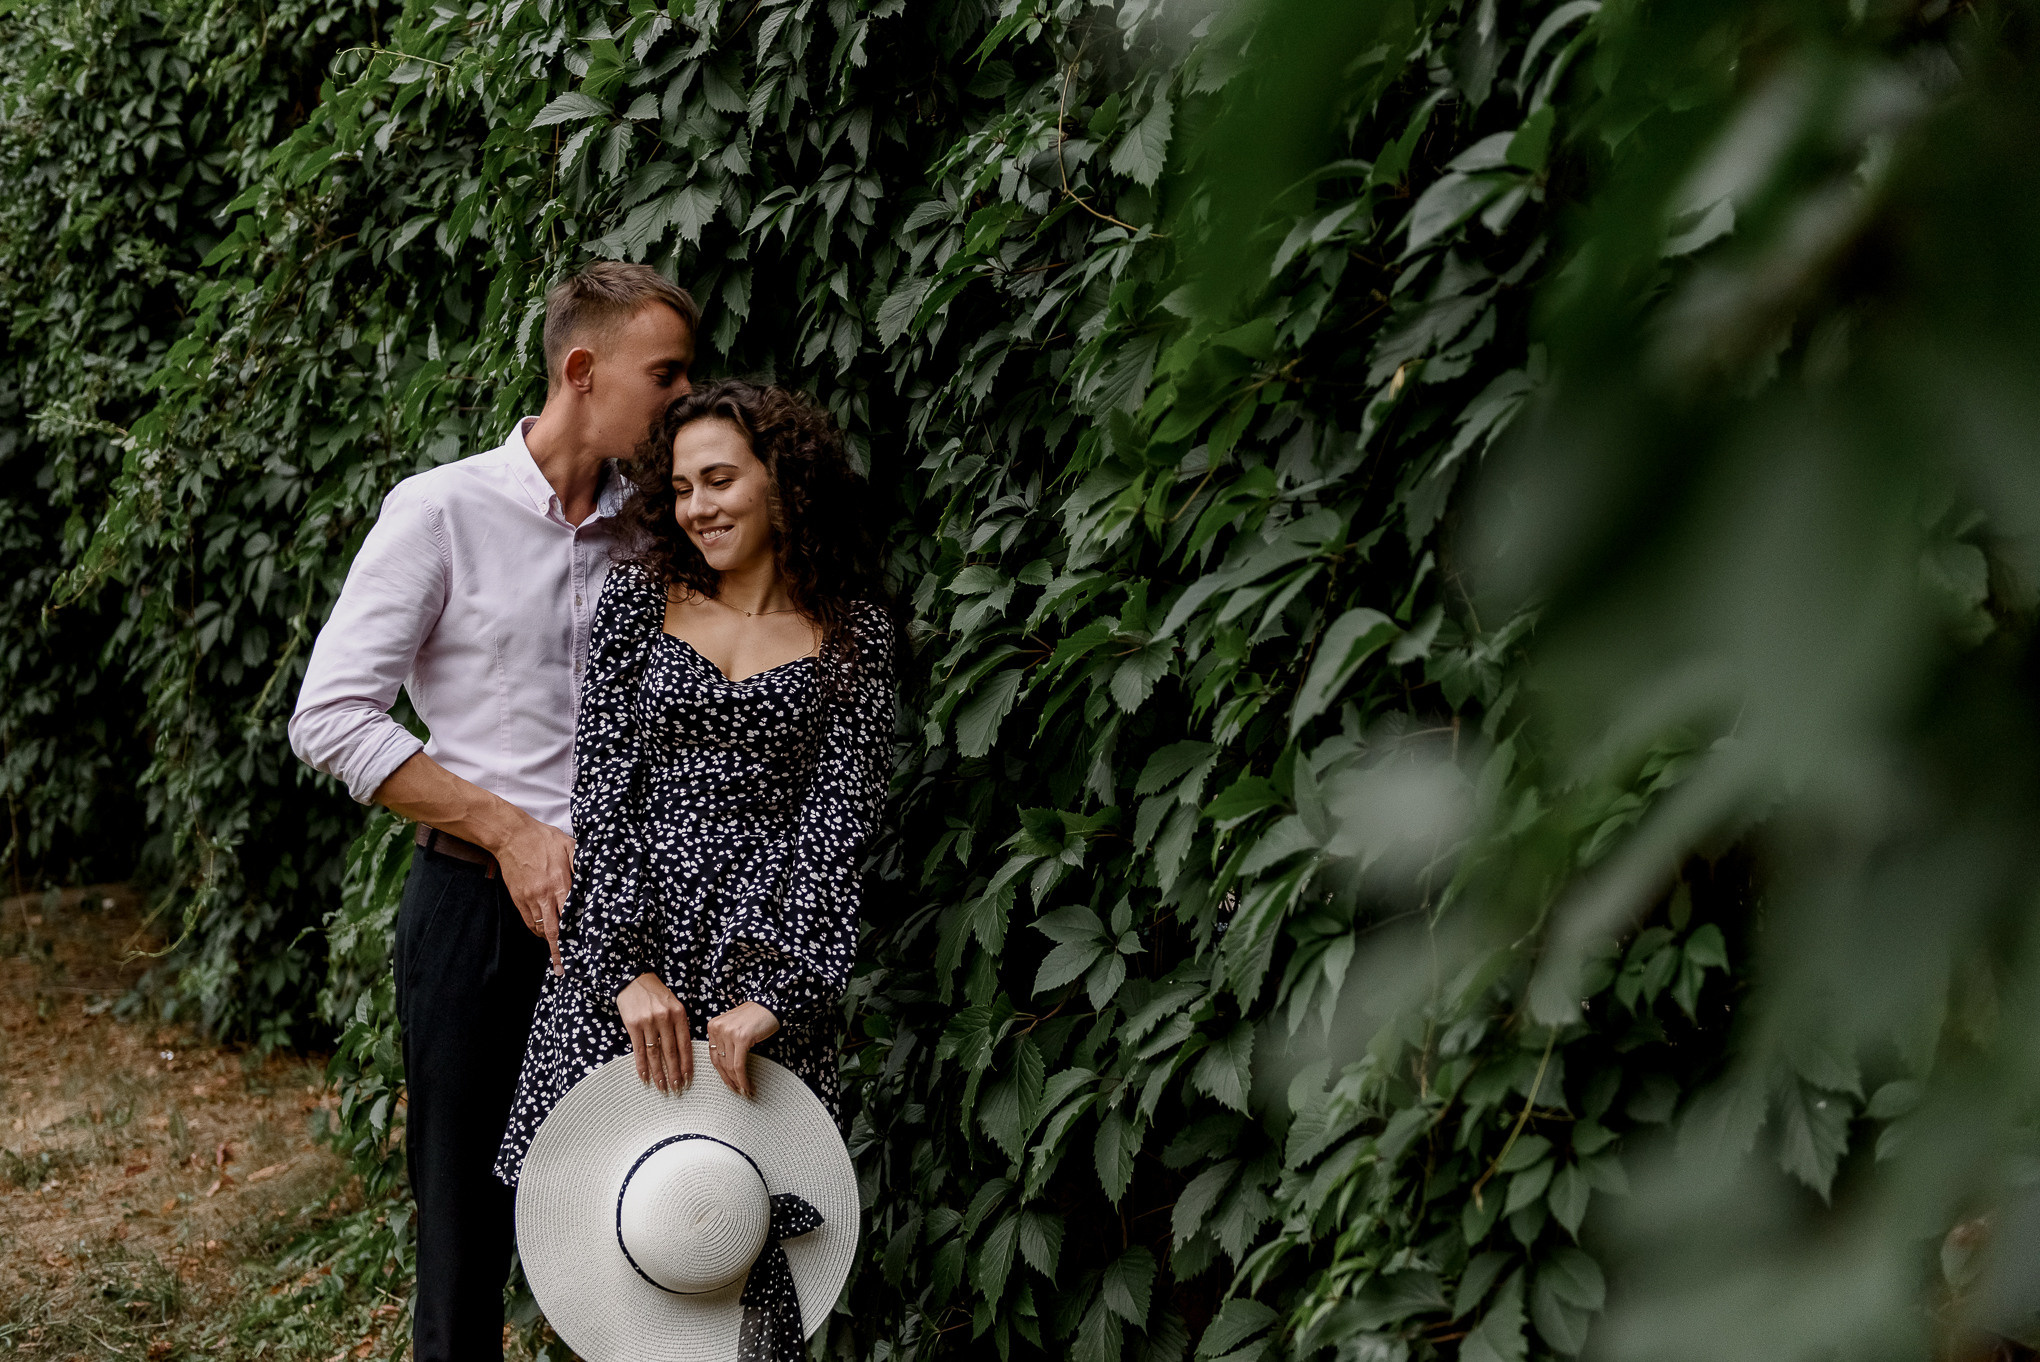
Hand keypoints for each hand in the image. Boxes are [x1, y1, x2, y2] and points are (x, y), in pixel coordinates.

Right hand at [493, 815, 572, 975]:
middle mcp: (544, 895)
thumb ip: (583, 864)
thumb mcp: (569, 846)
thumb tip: (596, 879)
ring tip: (558, 953)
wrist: (511, 836)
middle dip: (558, 951)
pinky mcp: (518, 898)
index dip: (575, 935)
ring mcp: (529, 898)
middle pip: (553, 930)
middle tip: (563, 969)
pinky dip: (537, 929)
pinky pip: (529, 921)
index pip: (569, 917)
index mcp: (560, 883)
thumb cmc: (543, 839)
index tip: (581, 950)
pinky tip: (545, 933)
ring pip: (540, 927)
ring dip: (549, 941)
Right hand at [617, 974, 693, 1092]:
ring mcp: (648, 1022)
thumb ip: (679, 1025)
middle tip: (677, 1089)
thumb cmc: (656, 995)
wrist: (634, 980)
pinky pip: (638, 1050)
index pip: (685, 1044)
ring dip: (658, 1073)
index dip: (687, 1063)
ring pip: (655, 1053)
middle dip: (674, 1073)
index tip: (689, 1078)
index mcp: (679, 1014)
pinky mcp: (633, 1025)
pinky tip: (644, 1077)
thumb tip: (683, 1053)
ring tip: (662, 1087)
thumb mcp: (674, 1005)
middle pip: (671, 1052)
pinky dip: (641, 1066)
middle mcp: (665, 1018)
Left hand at [705, 1001, 779, 1098]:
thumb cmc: (755, 1016)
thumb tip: (726, 1068)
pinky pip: (739, 1065)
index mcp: (713, 1026)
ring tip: (746, 1091)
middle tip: (738, 1092)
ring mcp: (729, 1033)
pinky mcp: (742, 1038)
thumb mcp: (734, 1026)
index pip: (714, 1056)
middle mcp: (718, 1028)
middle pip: (720, 1063)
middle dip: (729, 1081)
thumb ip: (725, 1041)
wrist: (771, 1004)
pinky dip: (743, 1079)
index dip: (722, 1074)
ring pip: (729, 1066)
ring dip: (738, 1082)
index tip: (730, 1084)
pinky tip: (748, 1086)